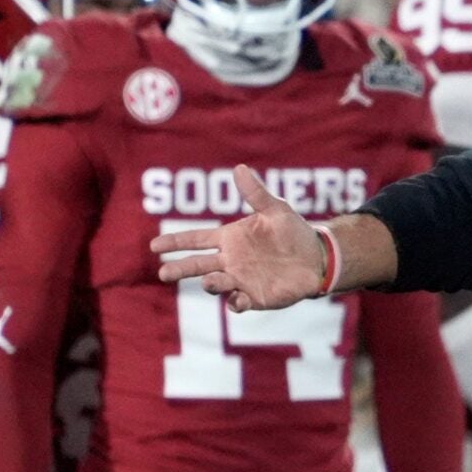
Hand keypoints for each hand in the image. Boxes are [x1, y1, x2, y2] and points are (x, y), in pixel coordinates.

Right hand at [151, 165, 328, 313]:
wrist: (316, 257)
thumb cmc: (293, 232)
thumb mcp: (275, 210)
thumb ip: (256, 194)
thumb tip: (239, 168)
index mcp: (229, 239)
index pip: (195, 240)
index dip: (175, 242)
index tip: (154, 245)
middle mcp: (230, 261)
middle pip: (197, 265)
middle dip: (179, 268)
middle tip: (163, 272)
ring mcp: (240, 280)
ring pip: (215, 284)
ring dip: (210, 284)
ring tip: (208, 281)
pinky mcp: (255, 297)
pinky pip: (239, 303)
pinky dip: (235, 302)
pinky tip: (238, 299)